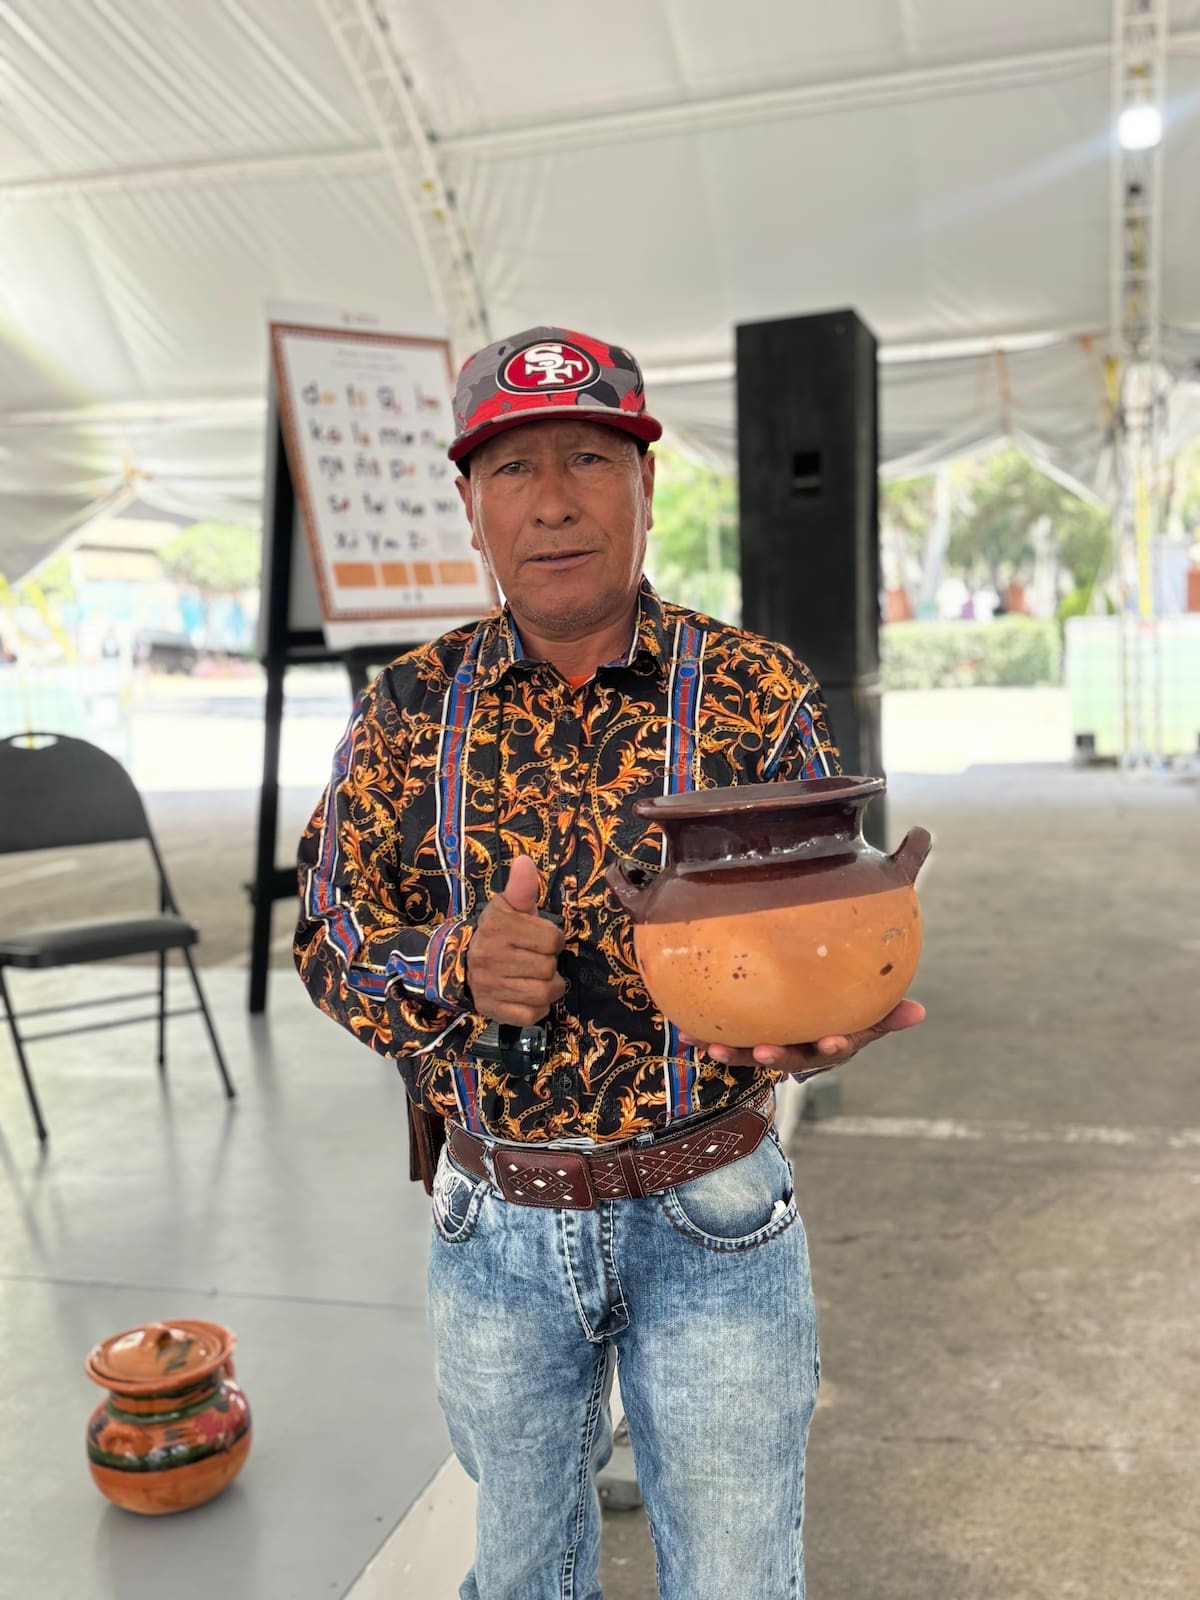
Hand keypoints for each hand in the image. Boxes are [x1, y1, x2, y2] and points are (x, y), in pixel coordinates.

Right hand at [466, 854, 565, 1024]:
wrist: (461, 963)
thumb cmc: (497, 932)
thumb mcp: (508, 906)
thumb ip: (521, 887)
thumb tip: (525, 861)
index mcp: (497, 927)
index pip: (552, 940)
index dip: (554, 940)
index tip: (542, 939)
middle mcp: (490, 957)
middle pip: (549, 968)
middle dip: (550, 964)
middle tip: (538, 960)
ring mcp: (490, 986)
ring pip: (543, 994)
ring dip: (550, 988)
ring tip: (541, 979)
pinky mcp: (492, 1010)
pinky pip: (532, 1015)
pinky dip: (538, 1008)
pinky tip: (530, 995)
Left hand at [677, 999, 925, 1078]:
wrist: (806, 1001)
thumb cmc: (844, 1005)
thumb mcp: (867, 1008)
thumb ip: (887, 1010)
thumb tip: (921, 1012)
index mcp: (832, 1042)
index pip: (835, 1048)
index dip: (833, 1048)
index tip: (832, 1041)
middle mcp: (802, 1050)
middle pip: (791, 1058)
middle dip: (778, 1057)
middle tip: (764, 1051)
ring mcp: (773, 1046)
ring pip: (754, 1054)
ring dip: (734, 1053)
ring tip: (713, 1047)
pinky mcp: (746, 1038)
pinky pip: (727, 1038)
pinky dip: (707, 1035)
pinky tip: (686, 1029)